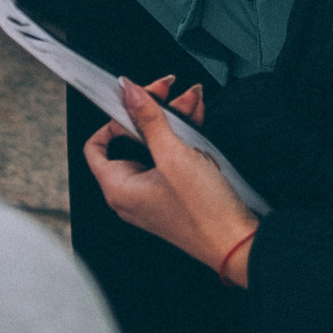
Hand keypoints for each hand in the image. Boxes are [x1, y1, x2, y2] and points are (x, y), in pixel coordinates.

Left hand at [85, 77, 258, 286]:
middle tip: (169, 92)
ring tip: (191, 103)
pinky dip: (182, 138)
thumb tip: (128, 91)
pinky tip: (197, 123)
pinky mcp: (173, 194)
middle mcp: (130, 193)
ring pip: (154, 146)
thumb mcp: (173, 155)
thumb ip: (148, 119)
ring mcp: (152, 194)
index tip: (133, 103)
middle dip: (152, 111)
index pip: (96, 146)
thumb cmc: (204, 212)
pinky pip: (170, 158)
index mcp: (118, 188)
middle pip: (130, 140)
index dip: (113, 119)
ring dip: (172, 121)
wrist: (236, 242)